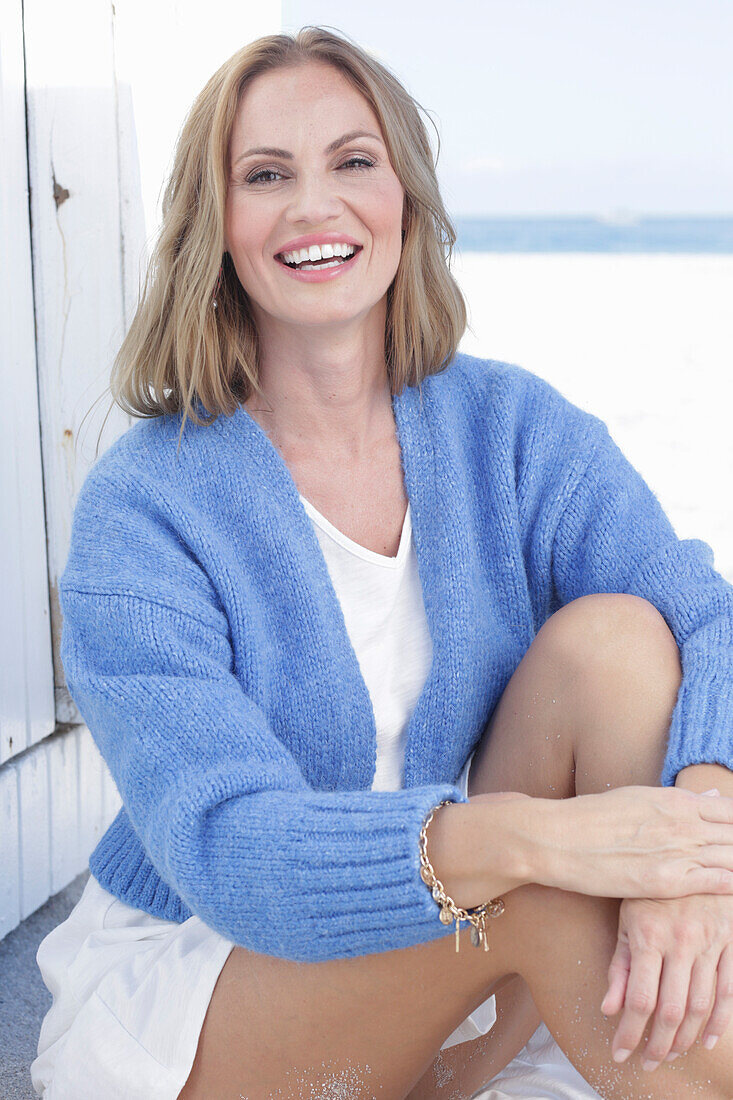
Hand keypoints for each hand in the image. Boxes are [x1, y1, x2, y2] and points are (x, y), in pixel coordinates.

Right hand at [528, 785, 732, 898]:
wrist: (557, 837)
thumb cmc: (591, 819)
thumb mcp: (638, 799)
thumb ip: (679, 803)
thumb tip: (714, 799)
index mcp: (676, 801)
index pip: (731, 811)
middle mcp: (682, 822)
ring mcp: (677, 851)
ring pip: (732, 857)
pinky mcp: (666, 881)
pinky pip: (716, 881)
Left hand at [600, 893, 732, 1069]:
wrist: (688, 856)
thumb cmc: (650, 892)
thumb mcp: (626, 920)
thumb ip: (619, 966)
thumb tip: (609, 1009)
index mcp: (648, 936)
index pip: (639, 999)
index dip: (630, 1033)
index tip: (620, 1054)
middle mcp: (680, 942)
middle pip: (672, 1010)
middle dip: (657, 1044)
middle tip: (647, 1063)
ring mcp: (709, 943)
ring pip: (701, 1005)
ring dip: (686, 1038)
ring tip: (670, 1053)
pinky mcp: (730, 942)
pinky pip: (729, 990)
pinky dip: (720, 1021)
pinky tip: (708, 1040)